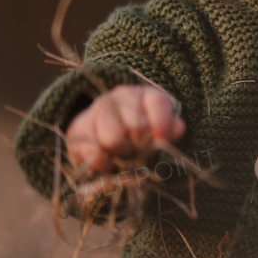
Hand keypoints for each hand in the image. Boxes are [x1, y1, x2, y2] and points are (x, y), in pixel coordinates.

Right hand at [64, 84, 185, 175]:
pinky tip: (110, 162)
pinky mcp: (79, 128)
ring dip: (122, 155)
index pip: (158, 103)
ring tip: (126, 156)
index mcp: (146, 93)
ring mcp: (97, 110)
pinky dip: (103, 163)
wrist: (104, 128)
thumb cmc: (142, 130)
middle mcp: (120, 97)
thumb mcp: (161, 126)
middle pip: (136, 125)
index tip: (162, 142)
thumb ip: (170, 128)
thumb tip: (178, 127)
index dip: (163, 126)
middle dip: (141, 146)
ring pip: (113, 139)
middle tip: (142, 153)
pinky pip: (92, 151)